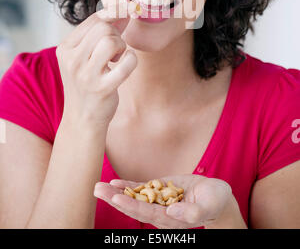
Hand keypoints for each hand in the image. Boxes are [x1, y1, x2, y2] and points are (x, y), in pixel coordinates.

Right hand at [56, 0, 137, 131]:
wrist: (82, 119)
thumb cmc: (87, 82)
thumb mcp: (84, 56)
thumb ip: (100, 33)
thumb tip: (122, 10)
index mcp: (65, 48)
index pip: (93, 19)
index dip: (114, 15)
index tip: (125, 15)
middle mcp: (72, 60)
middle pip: (103, 28)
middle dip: (116, 35)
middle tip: (115, 50)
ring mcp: (86, 75)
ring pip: (111, 41)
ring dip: (121, 47)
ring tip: (116, 58)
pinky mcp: (102, 88)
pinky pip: (127, 62)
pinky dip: (131, 60)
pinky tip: (125, 65)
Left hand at [94, 174, 236, 228]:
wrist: (215, 196)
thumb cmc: (215, 202)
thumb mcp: (209, 205)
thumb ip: (194, 212)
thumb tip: (173, 210)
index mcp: (171, 219)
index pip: (147, 213)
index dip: (131, 206)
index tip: (116, 198)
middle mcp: (160, 213)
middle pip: (134, 206)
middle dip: (115, 199)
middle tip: (97, 190)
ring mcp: (158, 202)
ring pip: (133, 198)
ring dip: (115, 193)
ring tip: (98, 187)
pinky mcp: (159, 191)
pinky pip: (140, 190)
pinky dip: (127, 186)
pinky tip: (114, 182)